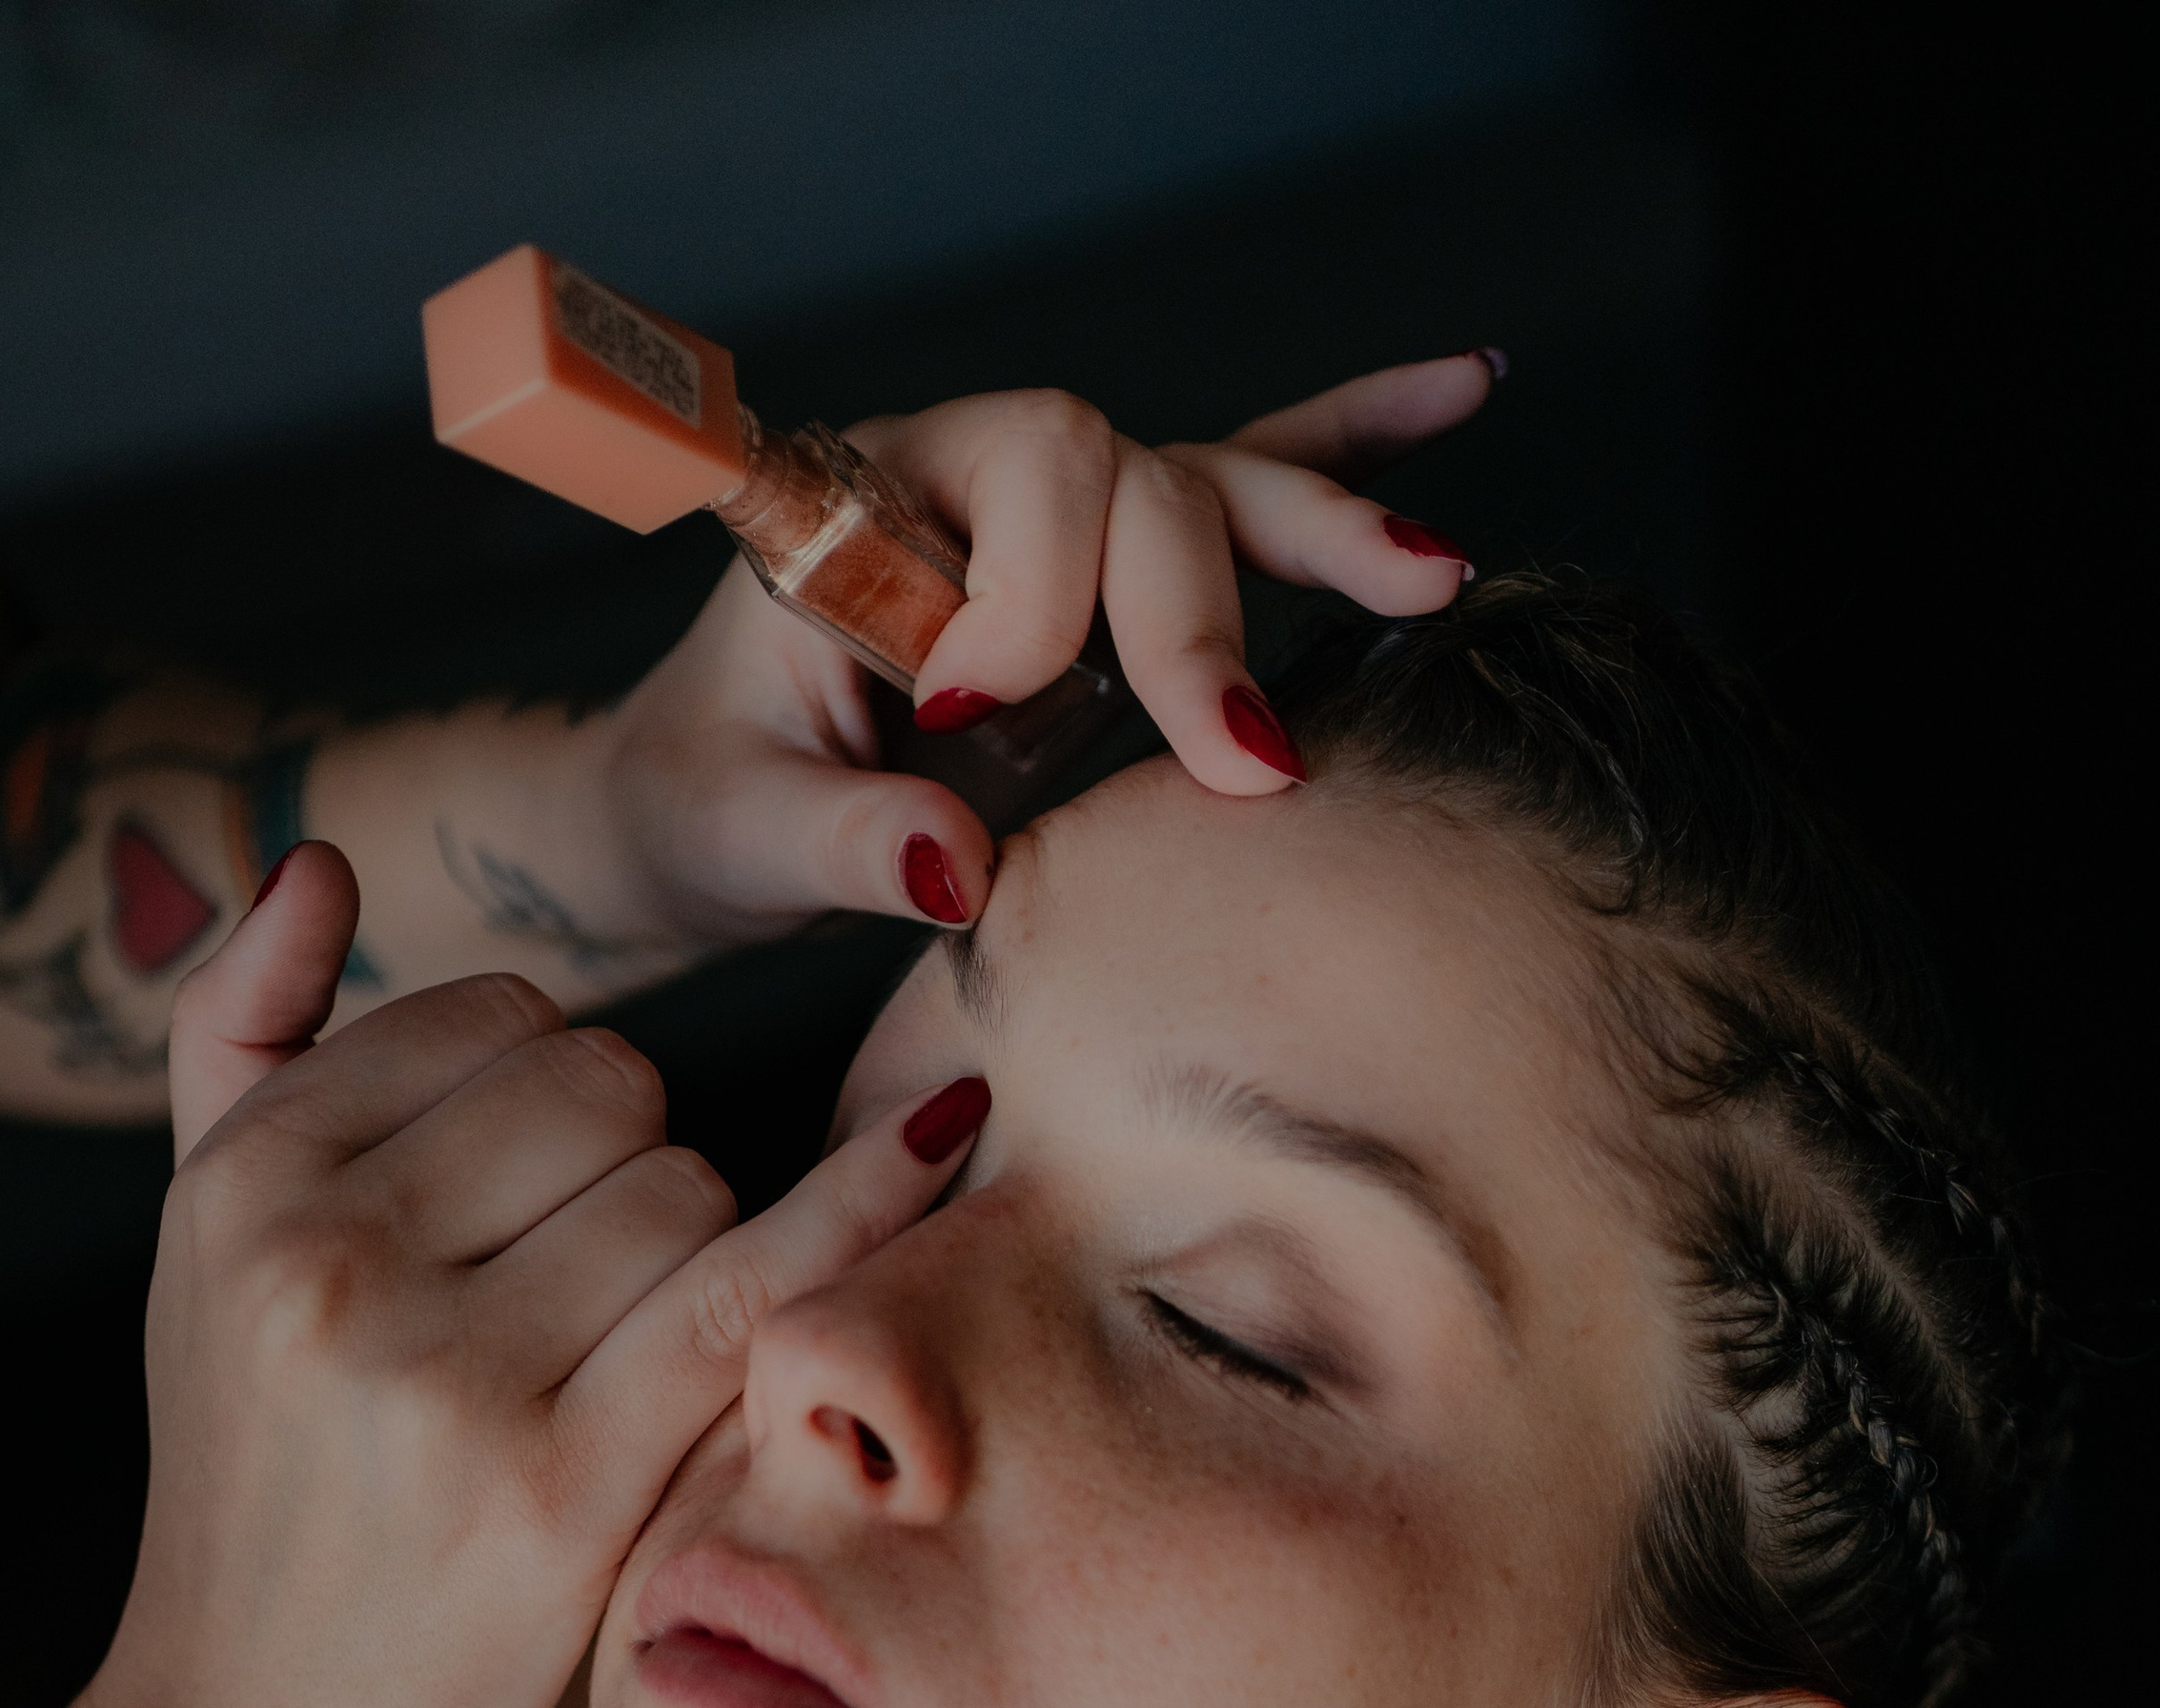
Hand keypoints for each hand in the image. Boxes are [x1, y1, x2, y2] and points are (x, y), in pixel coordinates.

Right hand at [67, 842, 983, 1707]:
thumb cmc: (258, 1488)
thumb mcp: (197, 1258)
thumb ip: (238, 1046)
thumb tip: (319, 859)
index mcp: (244, 1183)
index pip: (493, 1019)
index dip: (554, 1087)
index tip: (543, 1185)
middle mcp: (331, 1262)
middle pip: (604, 1089)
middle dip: (636, 1161)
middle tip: (592, 1288)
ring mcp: (447, 1380)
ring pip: (685, 1186)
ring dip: (701, 1247)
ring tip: (619, 1356)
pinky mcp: (561, 1491)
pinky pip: (754, 1290)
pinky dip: (861, 1206)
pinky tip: (944, 1135)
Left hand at [583, 351, 1497, 944]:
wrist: (696, 813)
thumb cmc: (702, 806)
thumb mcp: (735, 831)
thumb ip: (839, 841)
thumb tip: (963, 866)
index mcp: (872, 497)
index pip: (1017, 480)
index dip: (1029, 596)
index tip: (971, 719)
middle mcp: (980, 485)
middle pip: (1141, 484)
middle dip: (1197, 616)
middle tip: (1237, 760)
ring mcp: (1061, 532)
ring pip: (1215, 490)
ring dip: (1326, 532)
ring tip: (1429, 577)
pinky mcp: (1112, 589)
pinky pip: (1245, 489)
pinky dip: (1348, 450)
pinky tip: (1463, 389)